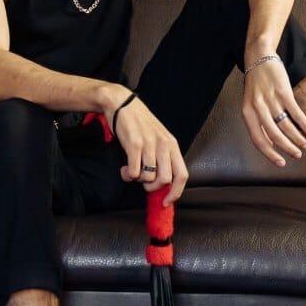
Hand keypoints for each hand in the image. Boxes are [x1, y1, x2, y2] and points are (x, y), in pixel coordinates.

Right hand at [108, 89, 188, 206]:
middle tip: (143, 183)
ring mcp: (149, 144)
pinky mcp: (134, 144)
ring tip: (131, 171)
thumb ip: (163, 158)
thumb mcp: (158, 138)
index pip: (182, 175)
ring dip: (138, 180)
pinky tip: (124, 169)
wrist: (122, 103)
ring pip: (148, 177)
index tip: (166, 202)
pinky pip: (134, 171)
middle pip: (165, 180)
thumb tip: (162, 184)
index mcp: (172, 145)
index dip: (176, 193)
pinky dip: (128, 175)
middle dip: (153, 188)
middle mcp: (164, 145)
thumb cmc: (140, 124)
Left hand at [241, 57, 305, 167]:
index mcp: (247, 113)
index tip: (281, 163)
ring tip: (304, 145)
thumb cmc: (256, 84)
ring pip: (286, 126)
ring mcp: (270, 99)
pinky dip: (304, 124)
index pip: (258, 140)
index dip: (270, 154)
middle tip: (297, 155)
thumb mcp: (251, 104)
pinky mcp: (283, 91)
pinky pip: (295, 112)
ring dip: (297, 138)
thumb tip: (270, 144)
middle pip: (274, 136)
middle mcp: (257, 108)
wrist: (259, 57)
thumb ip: (259, 123)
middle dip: (288, 148)